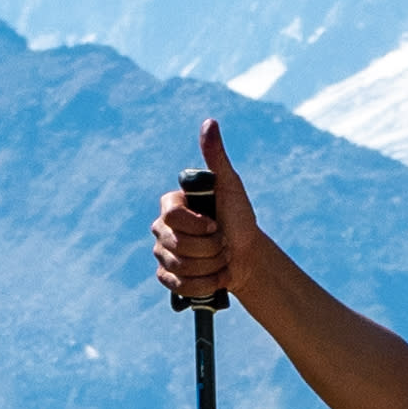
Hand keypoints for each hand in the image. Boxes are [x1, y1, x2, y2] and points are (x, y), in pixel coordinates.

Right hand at [153, 118, 255, 309]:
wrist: (247, 255)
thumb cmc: (239, 218)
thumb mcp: (230, 186)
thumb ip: (216, 158)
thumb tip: (210, 123)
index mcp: (171, 205)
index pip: (172, 217)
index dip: (199, 225)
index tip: (217, 224)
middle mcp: (160, 228)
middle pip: (176, 245)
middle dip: (210, 248)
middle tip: (223, 242)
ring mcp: (161, 253)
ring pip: (179, 267)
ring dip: (209, 266)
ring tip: (220, 259)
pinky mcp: (167, 277)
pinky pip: (177, 285)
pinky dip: (202, 285)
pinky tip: (214, 276)